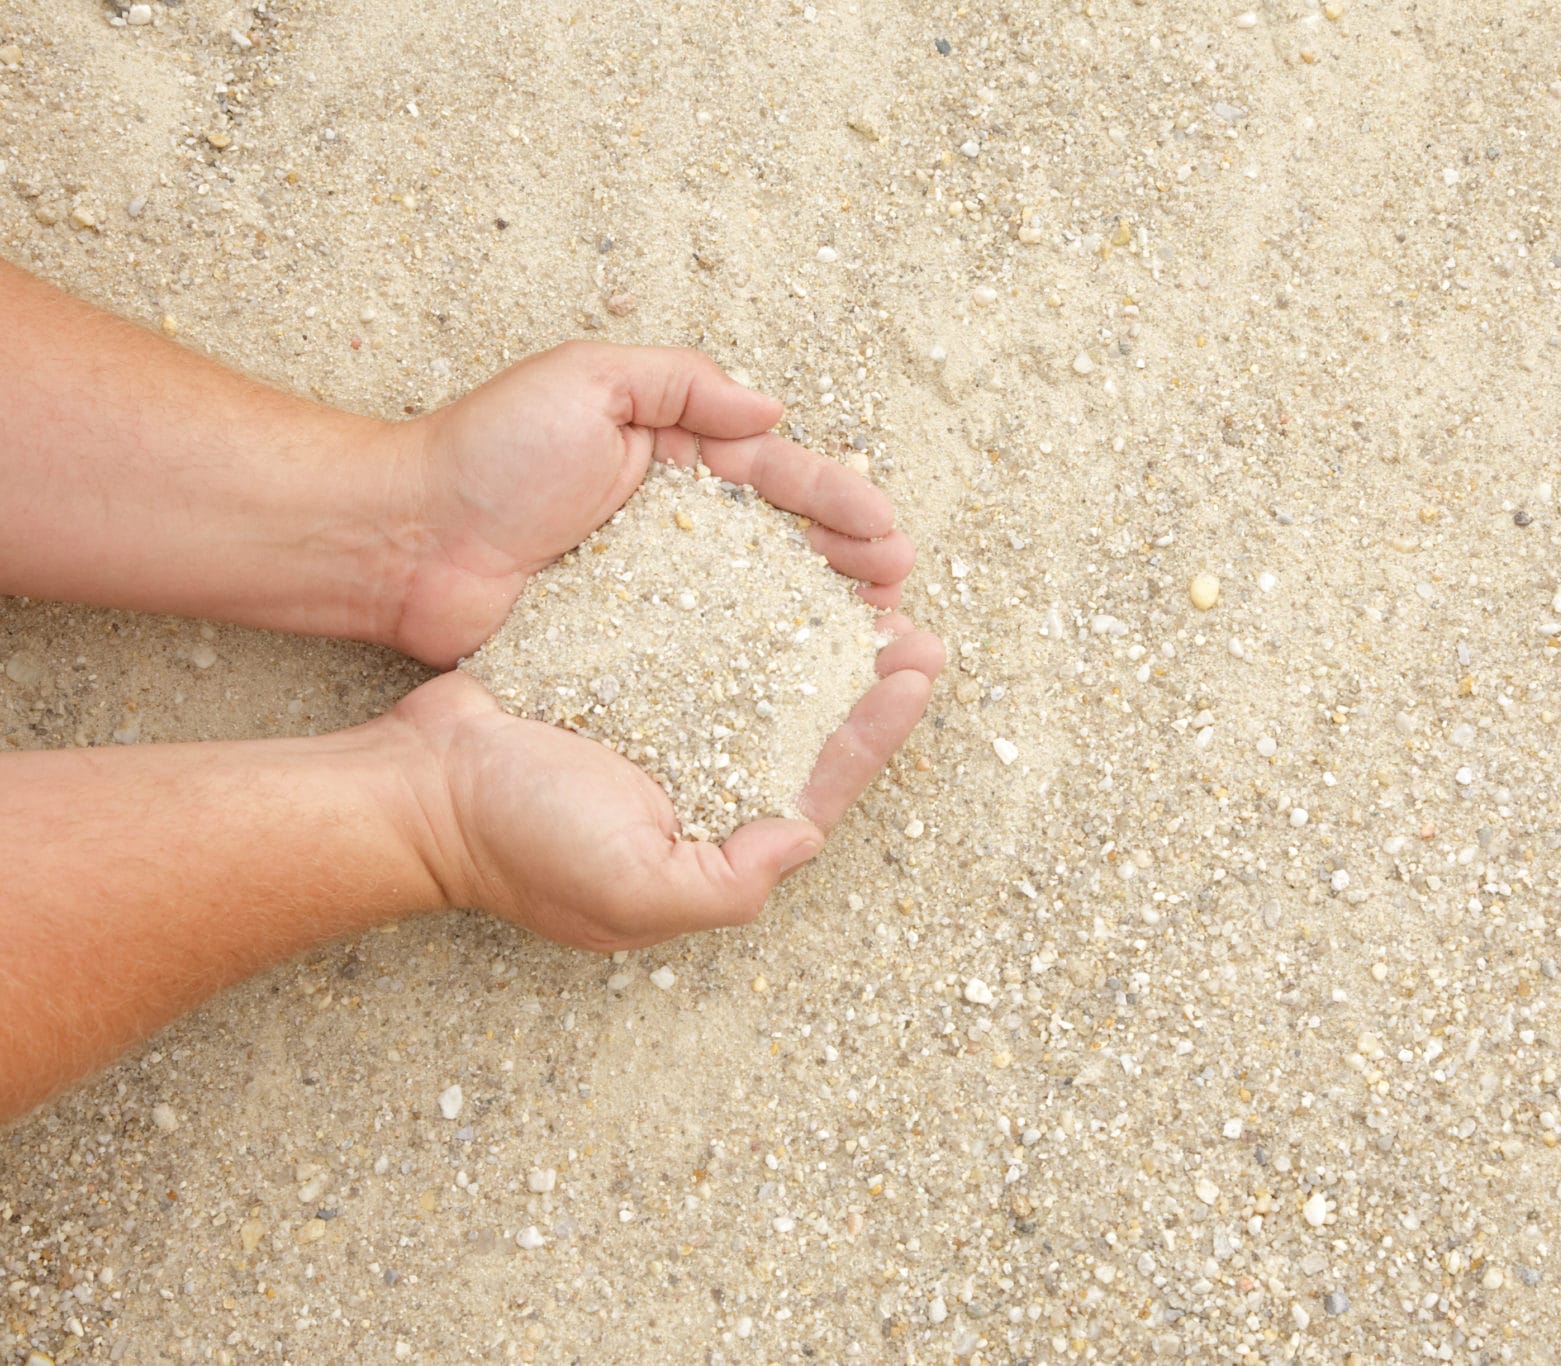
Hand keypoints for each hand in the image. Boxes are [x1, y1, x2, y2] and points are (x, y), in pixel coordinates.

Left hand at [384, 341, 914, 667]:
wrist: (403, 543)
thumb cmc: (485, 454)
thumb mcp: (585, 382)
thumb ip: (682, 383)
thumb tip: (771, 412)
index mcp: (673, 453)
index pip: (774, 474)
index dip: (835, 502)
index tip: (883, 534)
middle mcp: (675, 522)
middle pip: (784, 542)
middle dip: (848, 562)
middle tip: (897, 591)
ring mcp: (657, 588)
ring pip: (760, 601)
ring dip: (822, 617)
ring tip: (875, 637)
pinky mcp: (632, 644)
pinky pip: (709, 653)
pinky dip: (762, 664)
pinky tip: (805, 682)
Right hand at [392, 618, 943, 950]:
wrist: (417, 786)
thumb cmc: (520, 846)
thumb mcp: (638, 890)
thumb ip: (732, 878)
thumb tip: (806, 835)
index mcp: (715, 840)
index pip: (818, 784)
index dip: (873, 730)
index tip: (917, 671)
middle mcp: (701, 784)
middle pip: (804, 727)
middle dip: (864, 678)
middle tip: (915, 624)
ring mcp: (666, 729)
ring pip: (765, 677)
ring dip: (818, 637)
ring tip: (866, 590)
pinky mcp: (630, 679)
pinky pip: (705, 644)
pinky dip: (747, 613)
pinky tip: (780, 574)